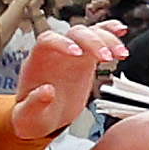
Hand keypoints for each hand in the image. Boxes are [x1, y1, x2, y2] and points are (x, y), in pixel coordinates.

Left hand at [10, 21, 115, 139]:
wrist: (44, 117)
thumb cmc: (32, 117)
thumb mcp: (27, 118)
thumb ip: (33, 105)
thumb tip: (47, 91)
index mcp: (37, 61)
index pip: (48, 40)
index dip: (63, 43)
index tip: (77, 53)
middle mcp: (56, 52)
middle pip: (74, 34)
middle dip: (92, 42)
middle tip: (106, 57)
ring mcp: (73, 53)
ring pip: (91, 33)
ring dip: (108, 40)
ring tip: (121, 54)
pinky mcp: (87, 59)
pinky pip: (99, 39)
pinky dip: (111, 33)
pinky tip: (121, 31)